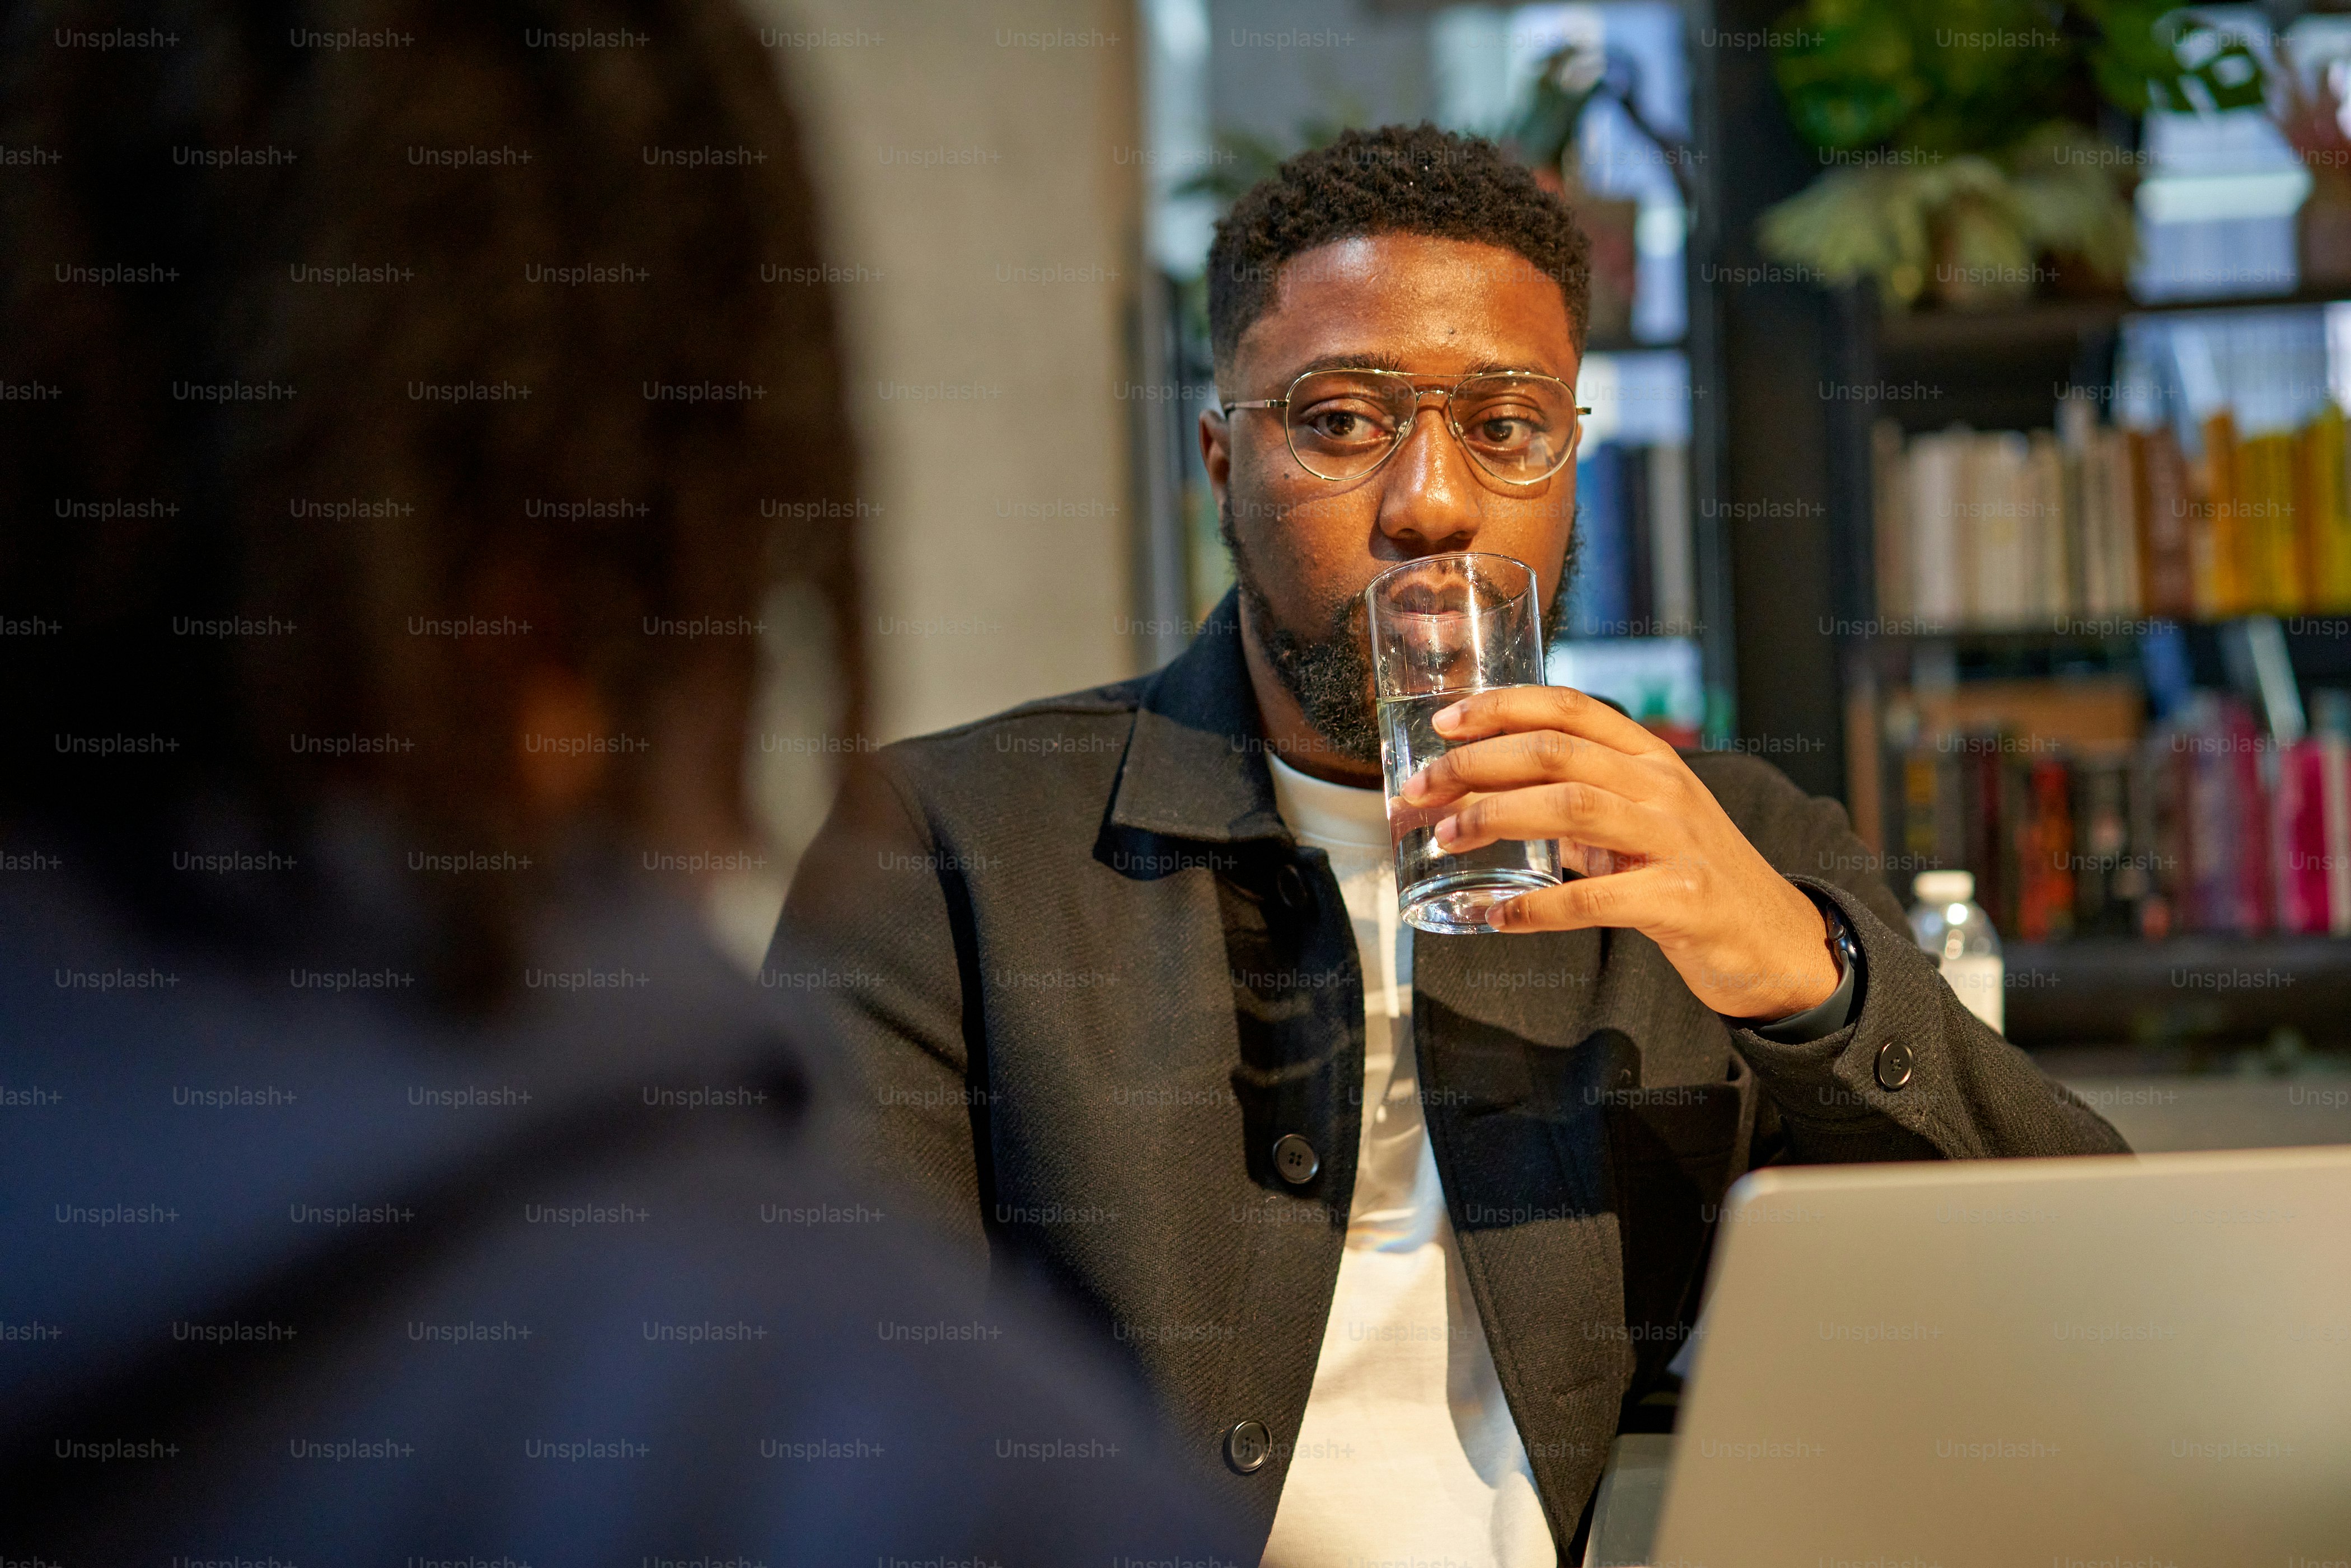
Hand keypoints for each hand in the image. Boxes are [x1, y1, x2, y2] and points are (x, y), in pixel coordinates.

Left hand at [1399, 686, 1839, 1021]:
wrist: (1775, 940)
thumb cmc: (1691, 876)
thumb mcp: (1638, 824)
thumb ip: (1575, 806)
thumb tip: (1483, 797)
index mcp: (1650, 757)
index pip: (1570, 706)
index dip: (1500, 706)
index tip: (1442, 722)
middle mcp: (1663, 786)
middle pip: (1554, 752)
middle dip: (1474, 765)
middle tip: (1418, 790)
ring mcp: (1676, 839)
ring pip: (1570, 807)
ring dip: (1494, 819)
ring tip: (1445, 838)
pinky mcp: (1683, 898)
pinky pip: (1594, 898)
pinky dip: (1537, 908)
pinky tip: (1497, 916)